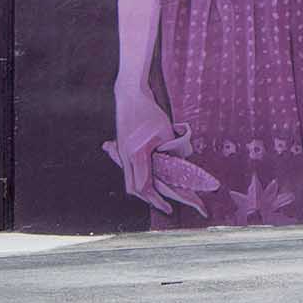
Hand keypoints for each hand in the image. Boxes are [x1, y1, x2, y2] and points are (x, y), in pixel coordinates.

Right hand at [105, 85, 203, 214]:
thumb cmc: (148, 111)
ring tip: (158, 193)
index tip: (167, 207)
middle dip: (148, 199)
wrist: (128, 95)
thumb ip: (172, 149)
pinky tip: (147, 177)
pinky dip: (139, 177)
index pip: (144, 186)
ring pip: (129, 180)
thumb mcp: (165, 131)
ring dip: (143, 188)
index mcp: (136, 155)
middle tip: (164, 203)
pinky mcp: (121, 148)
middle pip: (133, 188)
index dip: (156, 200)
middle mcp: (125, 157)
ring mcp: (121, 153)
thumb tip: (181, 163)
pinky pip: (129, 170)